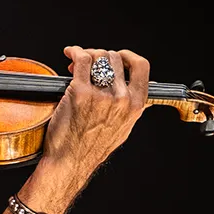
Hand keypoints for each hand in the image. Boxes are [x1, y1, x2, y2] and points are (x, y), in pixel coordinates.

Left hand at [41, 46, 149, 184]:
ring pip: (97, 56)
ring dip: (86, 54)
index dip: (127, 56)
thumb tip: (143, 89)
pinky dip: (74, 52)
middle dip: (99, 56)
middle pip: (113, 58)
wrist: (70, 161)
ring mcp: (101, 96)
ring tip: (76, 62)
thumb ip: (133, 107)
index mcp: (135, 105)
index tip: (117, 56)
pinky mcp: (80, 93)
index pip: (141, 66)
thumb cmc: (92, 147)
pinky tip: (70, 53)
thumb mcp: (124, 127)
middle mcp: (122, 99)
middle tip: (88, 63)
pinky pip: (81, 60)